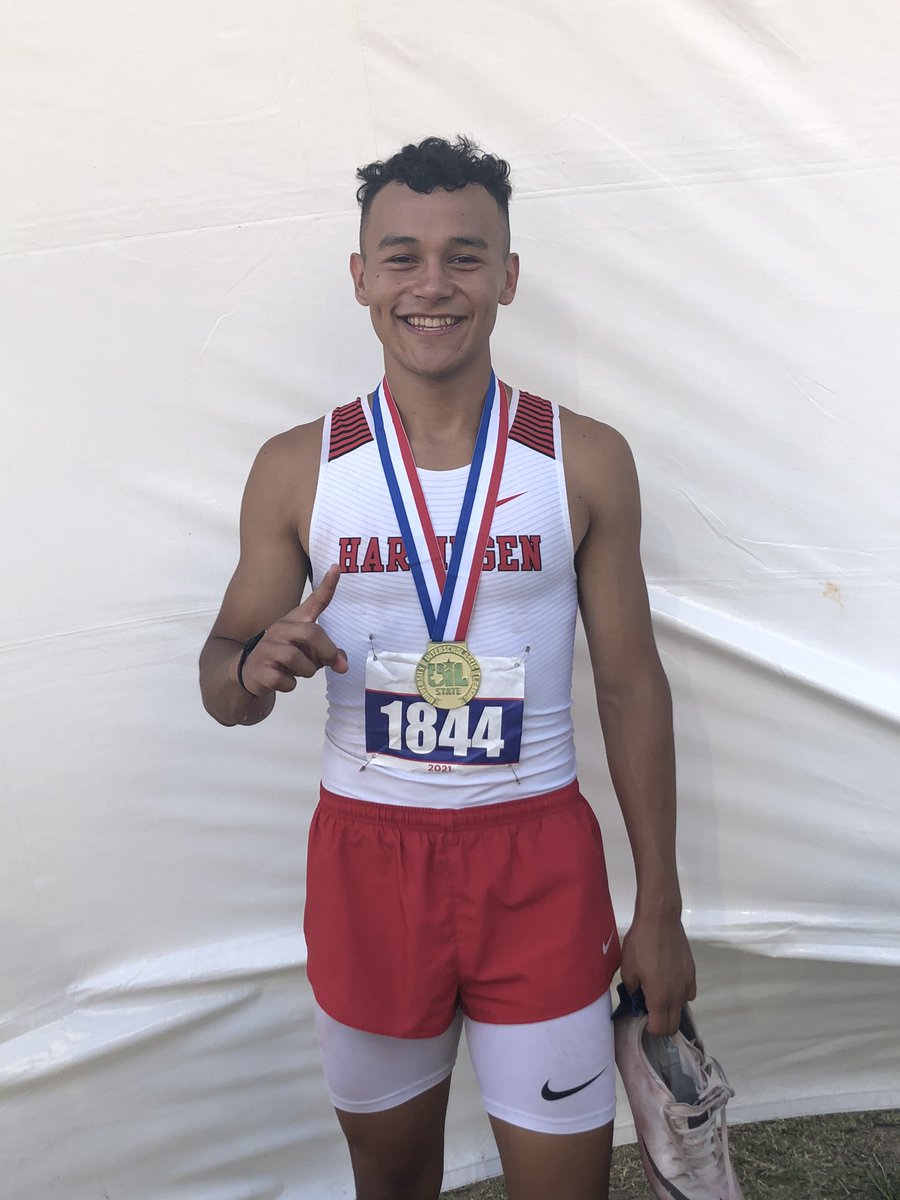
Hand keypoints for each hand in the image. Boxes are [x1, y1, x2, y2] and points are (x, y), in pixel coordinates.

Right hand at [237, 564, 348, 696]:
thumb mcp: (309, 653)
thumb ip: (329, 654)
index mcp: (295, 621)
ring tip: (297, 671)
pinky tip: (281, 680)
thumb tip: (343, 666)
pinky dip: (290, 685)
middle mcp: (280, 629)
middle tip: (328, 662)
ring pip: (300, 661)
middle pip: (312, 633)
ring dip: (306, 672)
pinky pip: (286, 681)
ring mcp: (267, 648)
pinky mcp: (259, 668)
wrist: (249, 672)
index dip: (328, 585)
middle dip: (326, 651)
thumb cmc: (286, 657)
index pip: (315, 601)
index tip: (338, 567)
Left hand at [619, 911, 695, 1035]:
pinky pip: (688, 992)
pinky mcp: (692, 972)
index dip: (650, 1029)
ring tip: (658, 992)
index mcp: (659, 998)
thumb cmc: (640, 944)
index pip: (660, 1029)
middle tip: (648, 1011)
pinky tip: (669, 980)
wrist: (660, 920)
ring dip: (670, 1007)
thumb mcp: (627, 969)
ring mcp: (687, 983)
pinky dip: (679, 993)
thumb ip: (632, 990)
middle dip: (661, 1024)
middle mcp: (677, 995)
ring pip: (682, 1007)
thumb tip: (637, 998)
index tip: (641, 1019)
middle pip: (674, 1025)